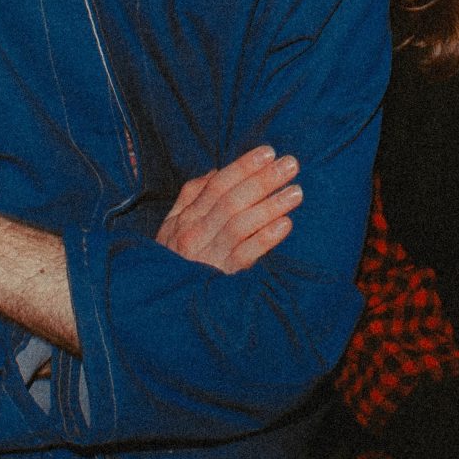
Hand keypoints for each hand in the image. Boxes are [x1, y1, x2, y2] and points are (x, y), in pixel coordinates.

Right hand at [157, 144, 301, 272]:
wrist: (163, 305)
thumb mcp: (171, 227)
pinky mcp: (221, 278)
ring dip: (270, 206)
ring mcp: (208, 257)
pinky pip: (244, 256)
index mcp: (185, 218)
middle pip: (231, 201)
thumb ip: (191, 197)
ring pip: (240, 225)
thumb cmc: (172, 260)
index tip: (268, 152)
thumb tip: (216, 172)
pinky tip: (285, 225)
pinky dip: (264, 239)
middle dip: (262, 180)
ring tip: (296, 192)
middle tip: (291, 165)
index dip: (243, 167)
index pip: (216, 186)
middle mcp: (195, 235)